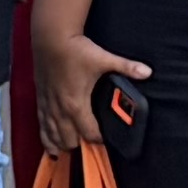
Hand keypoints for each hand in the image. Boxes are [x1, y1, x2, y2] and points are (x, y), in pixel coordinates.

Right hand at [39, 30, 149, 158]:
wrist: (50, 37)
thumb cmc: (75, 49)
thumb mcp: (103, 58)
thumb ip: (126, 67)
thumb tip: (148, 71)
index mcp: (76, 104)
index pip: (88, 134)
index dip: (99, 139)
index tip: (107, 138)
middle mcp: (60, 109)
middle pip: (69, 141)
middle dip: (80, 145)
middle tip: (91, 141)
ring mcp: (48, 106)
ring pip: (52, 137)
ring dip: (62, 144)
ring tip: (71, 149)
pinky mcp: (40, 100)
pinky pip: (41, 126)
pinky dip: (46, 138)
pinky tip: (51, 146)